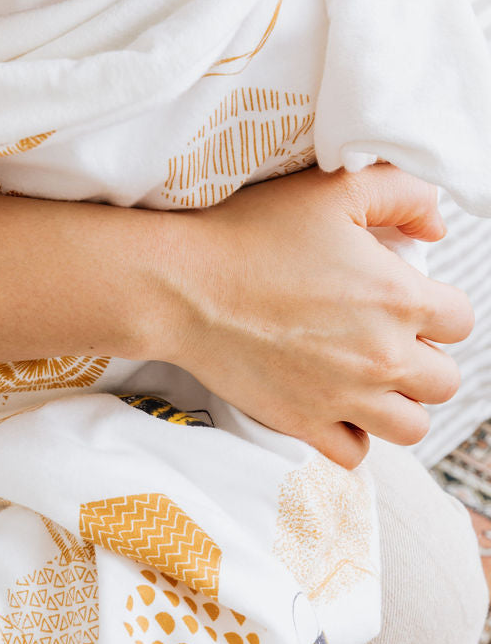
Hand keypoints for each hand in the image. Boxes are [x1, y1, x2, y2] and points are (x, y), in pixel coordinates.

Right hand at [163, 165, 472, 468]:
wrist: (182, 286)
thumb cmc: (251, 232)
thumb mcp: (332, 189)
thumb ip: (403, 193)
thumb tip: (436, 228)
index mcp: (399, 298)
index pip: (460, 321)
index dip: (435, 309)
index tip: (401, 303)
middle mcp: (381, 355)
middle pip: (443, 381)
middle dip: (421, 360)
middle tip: (381, 341)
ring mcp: (342, 396)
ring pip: (410, 426)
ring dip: (396, 405)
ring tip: (366, 381)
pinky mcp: (301, 422)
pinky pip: (354, 453)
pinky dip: (351, 435)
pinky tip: (332, 405)